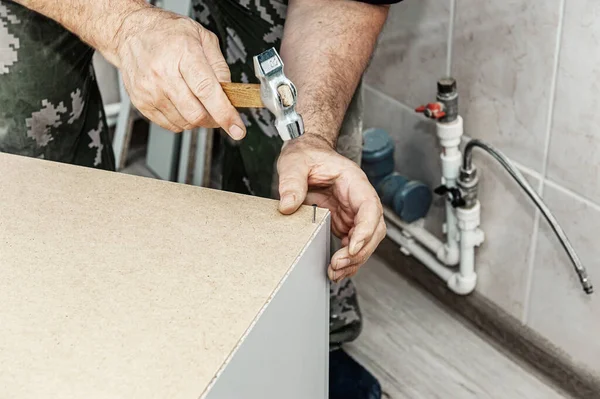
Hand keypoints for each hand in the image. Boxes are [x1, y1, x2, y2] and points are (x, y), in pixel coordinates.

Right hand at [112, 6, 244, 138]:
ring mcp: (150, 90)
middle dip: (214, 119)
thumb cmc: (167, 33)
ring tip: (197, 102)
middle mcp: (164, 73)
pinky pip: (169, 124)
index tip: (237, 129)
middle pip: (196, 113)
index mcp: (183, 53)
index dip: (224, 113)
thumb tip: (229, 92)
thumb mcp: (202, 37)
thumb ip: (220, 66)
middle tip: (219, 112)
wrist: (132, 32)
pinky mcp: (141, 102)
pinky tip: (182, 104)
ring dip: (197, 119)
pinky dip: (181, 120)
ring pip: (184, 122)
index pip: (207, 91)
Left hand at [277, 134, 385, 281]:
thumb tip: (287, 206)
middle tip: (338, 265)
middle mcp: (358, 198)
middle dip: (360, 251)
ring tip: (335, 272)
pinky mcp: (342, 222)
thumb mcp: (295, 163)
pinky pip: (352, 244)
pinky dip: (346, 258)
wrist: (305, 154)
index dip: (366, 229)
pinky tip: (335, 269)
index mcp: (354, 181)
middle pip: (374, 229)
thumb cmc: (306, 155)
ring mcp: (352, 212)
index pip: (370, 207)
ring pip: (366, 240)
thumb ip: (292, 182)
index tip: (352, 247)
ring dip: (354, 259)